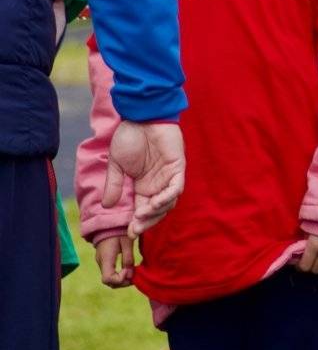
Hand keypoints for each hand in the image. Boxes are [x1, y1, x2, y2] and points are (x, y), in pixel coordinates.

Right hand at [95, 235, 135, 287]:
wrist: (108, 221)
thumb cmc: (119, 230)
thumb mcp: (127, 242)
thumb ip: (128, 258)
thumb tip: (130, 274)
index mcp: (106, 258)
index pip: (108, 279)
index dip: (120, 279)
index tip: (129, 271)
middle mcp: (101, 262)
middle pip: (108, 282)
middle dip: (122, 282)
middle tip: (134, 276)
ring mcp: (101, 261)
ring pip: (108, 278)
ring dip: (121, 279)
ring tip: (132, 273)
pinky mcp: (103, 259)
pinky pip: (109, 272)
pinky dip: (118, 274)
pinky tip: (128, 269)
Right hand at [103, 121, 185, 237]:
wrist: (141, 116)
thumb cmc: (129, 137)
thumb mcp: (116, 164)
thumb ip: (113, 184)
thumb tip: (108, 206)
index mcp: (141, 186)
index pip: (141, 210)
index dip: (137, 223)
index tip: (128, 232)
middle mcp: (156, 185)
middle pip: (156, 211)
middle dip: (146, 222)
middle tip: (135, 230)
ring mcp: (168, 177)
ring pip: (168, 202)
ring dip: (156, 212)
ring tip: (141, 216)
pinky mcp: (177, 168)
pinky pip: (176, 187)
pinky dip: (167, 197)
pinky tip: (154, 203)